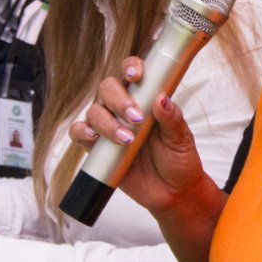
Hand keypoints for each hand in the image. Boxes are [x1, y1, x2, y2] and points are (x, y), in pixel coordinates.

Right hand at [69, 56, 210, 212]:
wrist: (172, 193)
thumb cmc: (179, 160)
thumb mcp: (182, 139)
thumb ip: (172, 118)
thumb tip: (162, 98)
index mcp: (146, 99)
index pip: (133, 73)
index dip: (130, 67)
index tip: (136, 76)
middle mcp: (124, 109)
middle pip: (108, 88)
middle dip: (118, 99)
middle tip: (136, 118)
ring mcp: (109, 127)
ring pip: (94, 111)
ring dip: (106, 122)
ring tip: (127, 139)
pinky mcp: (97, 148)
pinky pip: (79, 133)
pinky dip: (82, 132)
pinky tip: (94, 138)